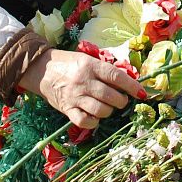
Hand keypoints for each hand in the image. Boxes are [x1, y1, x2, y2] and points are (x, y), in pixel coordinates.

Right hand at [18, 48, 145, 129]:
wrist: (41, 69)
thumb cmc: (68, 63)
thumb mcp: (87, 59)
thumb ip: (104, 70)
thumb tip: (127, 81)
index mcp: (91, 66)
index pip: (117, 77)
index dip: (132, 86)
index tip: (141, 92)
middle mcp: (84, 82)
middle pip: (111, 96)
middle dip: (122, 101)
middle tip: (121, 100)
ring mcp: (75, 97)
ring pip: (101, 110)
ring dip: (109, 111)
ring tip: (108, 107)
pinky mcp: (67, 109)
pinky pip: (85, 121)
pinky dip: (94, 121)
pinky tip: (95, 116)